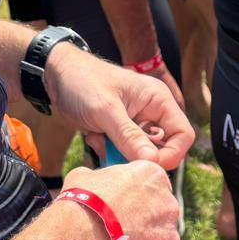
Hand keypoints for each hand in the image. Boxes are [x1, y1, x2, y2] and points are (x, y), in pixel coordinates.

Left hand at [45, 43, 193, 170]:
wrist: (56, 75)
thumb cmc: (83, 81)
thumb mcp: (106, 110)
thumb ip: (129, 136)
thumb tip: (153, 162)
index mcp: (158, 100)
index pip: (182, 135)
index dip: (171, 154)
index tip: (146, 163)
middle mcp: (151, 112)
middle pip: (162, 149)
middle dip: (136, 154)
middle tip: (112, 146)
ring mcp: (135, 123)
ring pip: (140, 154)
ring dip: (118, 153)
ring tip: (98, 137)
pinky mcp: (119, 132)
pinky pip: (123, 152)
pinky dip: (108, 150)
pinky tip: (92, 135)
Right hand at [61, 161, 180, 239]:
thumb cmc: (80, 205)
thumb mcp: (85, 177)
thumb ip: (102, 179)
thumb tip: (96, 186)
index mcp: (152, 176)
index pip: (153, 185)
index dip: (136, 197)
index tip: (123, 207)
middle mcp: (168, 204)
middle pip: (160, 214)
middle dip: (144, 223)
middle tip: (120, 232)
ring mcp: (170, 237)